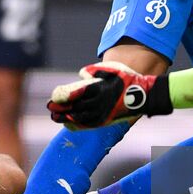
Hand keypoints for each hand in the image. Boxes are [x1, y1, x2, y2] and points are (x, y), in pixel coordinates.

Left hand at [48, 62, 170, 128]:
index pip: (76, 94)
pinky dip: (77, 124)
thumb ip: (94, 70)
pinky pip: (89, 124)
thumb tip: (81, 75)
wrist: (143, 95)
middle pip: (75, 108)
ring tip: (55, 118)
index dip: (63, 97)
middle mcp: (99, 103)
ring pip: (80, 118)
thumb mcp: (111, 69)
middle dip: (61, 109)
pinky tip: (70, 123)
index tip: (53, 98)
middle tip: (49, 109)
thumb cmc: (126, 79)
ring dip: (66, 118)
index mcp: (99, 89)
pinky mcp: (106, 120)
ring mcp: (103, 113)